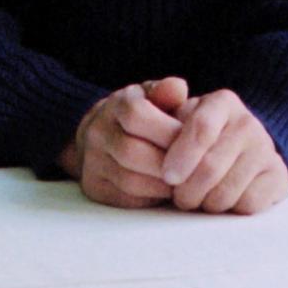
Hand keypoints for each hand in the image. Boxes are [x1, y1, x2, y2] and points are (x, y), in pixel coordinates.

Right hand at [59, 77, 188, 208]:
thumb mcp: (153, 97)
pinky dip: (153, 198)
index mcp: (115, 105)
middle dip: (169, 163)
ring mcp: (92, 162)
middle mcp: (98, 133)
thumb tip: (179, 88)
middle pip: (132, 152)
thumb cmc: (142, 116)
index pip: (136, 115)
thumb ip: (167, 92)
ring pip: (130, 180)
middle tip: (194, 169)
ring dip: (163, 185)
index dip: (168, 131)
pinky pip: (127, 199)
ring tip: (185, 182)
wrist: (103, 137)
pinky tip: (168, 192)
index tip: (195, 142)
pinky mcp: (94, 189)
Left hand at [157, 88, 287, 214]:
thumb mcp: (180, 116)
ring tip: (200, 198)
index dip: (181, 156)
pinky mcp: (278, 176)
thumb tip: (143, 101)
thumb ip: (160, 108)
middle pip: (211, 167)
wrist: (245, 150)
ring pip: (227, 191)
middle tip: (179, 197)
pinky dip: (230, 210)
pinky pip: (248, 204)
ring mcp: (266, 150)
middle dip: (187, 190)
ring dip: (206, 204)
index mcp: (222, 102)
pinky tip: (225, 201)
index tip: (167, 176)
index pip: (201, 128)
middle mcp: (248, 122)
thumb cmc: (200, 137)